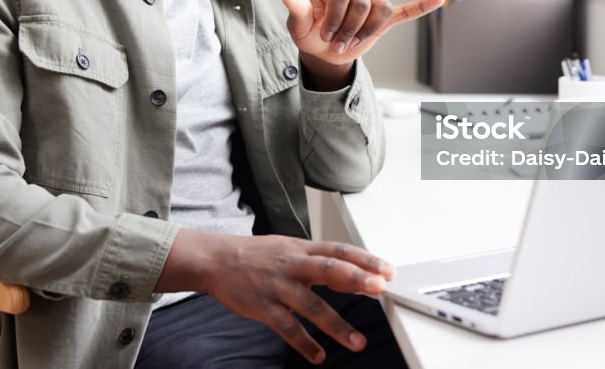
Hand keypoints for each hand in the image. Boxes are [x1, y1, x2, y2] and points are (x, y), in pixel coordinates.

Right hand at [157, 230, 395, 363]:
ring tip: (358, 342)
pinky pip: (286, 327)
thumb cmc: (257, 256)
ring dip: (336, 325)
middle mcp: (292, 264)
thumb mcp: (290, 250)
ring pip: (311, 305)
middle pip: (329, 269)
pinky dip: (304, 343)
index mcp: (302, 249)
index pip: (339, 250)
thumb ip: (320, 263)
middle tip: (380, 288)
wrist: (216, 260)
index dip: (365, 259)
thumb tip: (355, 276)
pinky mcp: (262, 306)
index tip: (388, 270)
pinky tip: (318, 356)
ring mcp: (277, 286)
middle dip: (356, 279)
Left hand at [282, 0, 443, 67]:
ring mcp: (370, 3)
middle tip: (337, 46)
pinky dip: (421, 5)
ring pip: (381, 8)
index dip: (334, 18)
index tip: (325, 37)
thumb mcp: (298, 26)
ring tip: (354, 44)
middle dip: (350, 29)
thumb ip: (297, 11)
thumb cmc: (309, 34)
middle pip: (363, 3)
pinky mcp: (382, 19)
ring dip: (368, 30)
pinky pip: (404, 10)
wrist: (322, 52)